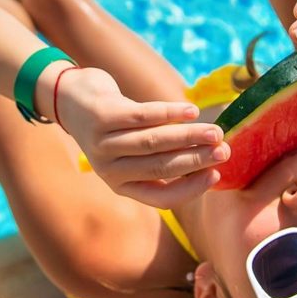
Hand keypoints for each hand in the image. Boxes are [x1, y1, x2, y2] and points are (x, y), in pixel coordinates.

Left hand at [53, 67, 228, 208]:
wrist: (72, 99)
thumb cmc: (114, 129)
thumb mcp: (131, 153)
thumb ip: (161, 159)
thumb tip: (209, 161)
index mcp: (121, 185)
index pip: (161, 198)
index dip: (191, 189)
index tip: (216, 176)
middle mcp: (109, 168)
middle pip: (161, 167)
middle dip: (197, 160)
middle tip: (225, 151)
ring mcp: (103, 142)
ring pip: (154, 142)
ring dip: (189, 137)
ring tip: (215, 132)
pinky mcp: (102, 115)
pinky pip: (143, 116)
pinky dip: (170, 113)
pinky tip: (192, 111)